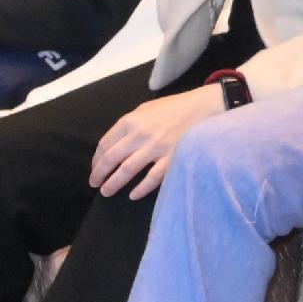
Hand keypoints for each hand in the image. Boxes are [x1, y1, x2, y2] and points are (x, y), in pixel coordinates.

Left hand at [91, 83, 226, 199]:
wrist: (207, 106)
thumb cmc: (176, 107)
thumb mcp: (147, 108)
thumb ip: (130, 124)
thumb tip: (116, 144)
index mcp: (130, 121)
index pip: (104, 144)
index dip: (96, 160)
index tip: (95, 169)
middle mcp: (140, 135)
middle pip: (111, 159)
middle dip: (99, 174)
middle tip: (95, 184)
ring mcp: (156, 147)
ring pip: (127, 170)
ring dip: (114, 183)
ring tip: (107, 192)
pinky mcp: (172, 158)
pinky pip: (152, 178)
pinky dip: (141, 188)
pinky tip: (133, 195)